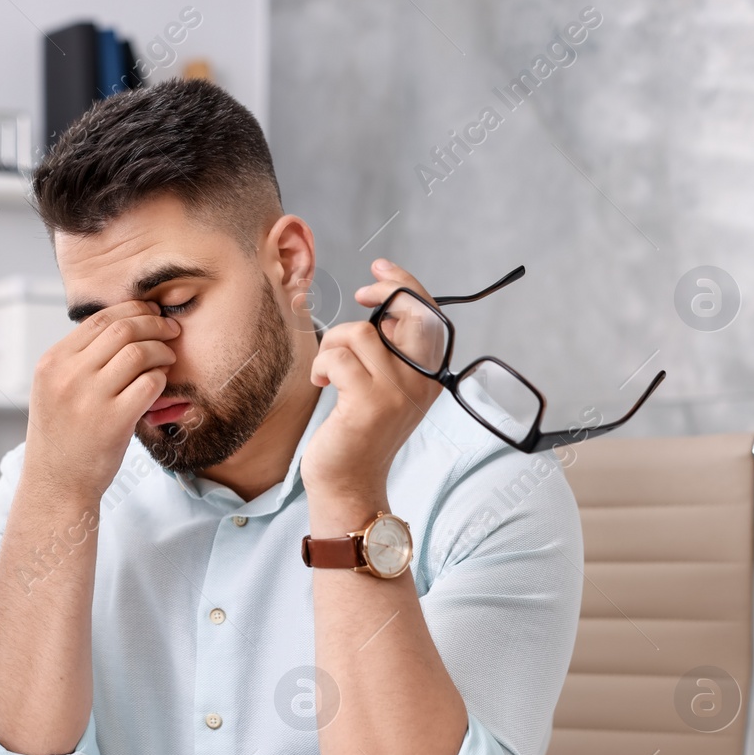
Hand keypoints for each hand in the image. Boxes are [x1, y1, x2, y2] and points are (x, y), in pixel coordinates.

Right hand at [25, 300, 178, 500]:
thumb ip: (79, 359)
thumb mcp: (54, 389)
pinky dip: (161, 379)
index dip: (133, 310)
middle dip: (155, 325)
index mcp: (52, 362)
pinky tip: (160, 385)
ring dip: (162, 351)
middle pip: (123, 329)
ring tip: (168, 359)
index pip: (100, 319)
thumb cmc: (62, 436)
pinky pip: (149, 383)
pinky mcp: (113, 421)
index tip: (152, 315)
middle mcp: (68, 375)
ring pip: (139, 352)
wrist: (56, 484)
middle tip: (171, 331)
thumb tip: (123, 325)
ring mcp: (90, 398)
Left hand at [302, 259, 441, 521]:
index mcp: (428, 378)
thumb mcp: (384, 389)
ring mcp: (397, 392)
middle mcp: (420, 383)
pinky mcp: (368, 402)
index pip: (431, 316)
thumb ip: (391, 354)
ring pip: (362, 332)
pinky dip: (323, 364)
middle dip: (384, 292)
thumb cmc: (357, 434)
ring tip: (329, 369)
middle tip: (361, 295)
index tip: (382, 270)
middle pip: (411, 314)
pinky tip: (323, 382)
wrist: (348, 485)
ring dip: (335, 343)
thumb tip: (382, 310)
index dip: (407, 285)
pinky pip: (339, 356)